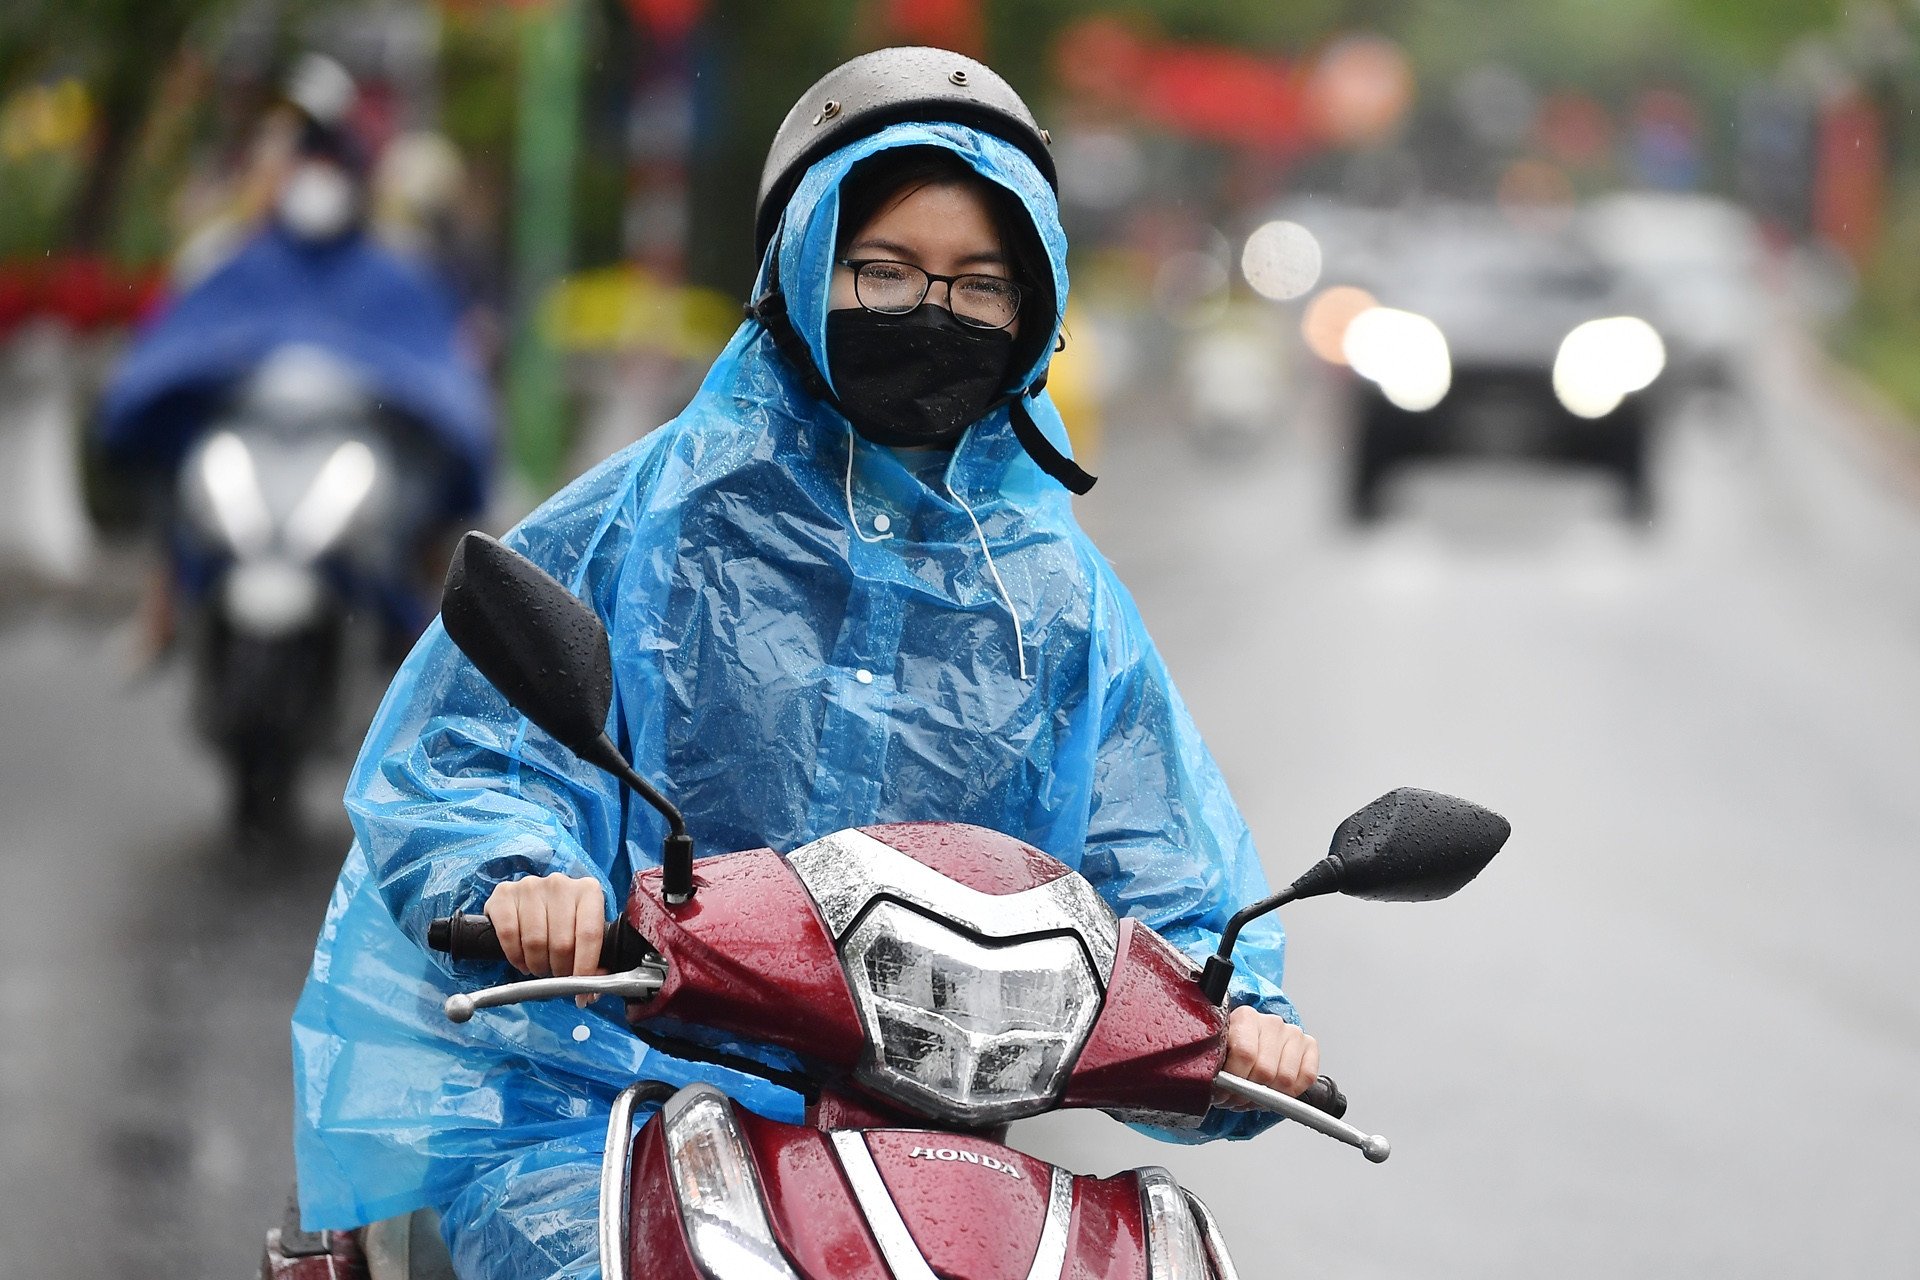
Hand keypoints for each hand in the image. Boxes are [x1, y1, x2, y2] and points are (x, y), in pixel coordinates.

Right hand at [483, 874, 606, 981]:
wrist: (529, 899)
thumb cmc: (561, 918)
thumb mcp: (582, 930)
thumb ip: (593, 955)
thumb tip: (595, 986)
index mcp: (587, 890)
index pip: (589, 935)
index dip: (585, 970)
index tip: (582, 993)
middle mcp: (560, 884)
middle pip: (561, 943)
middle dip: (560, 971)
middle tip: (557, 977)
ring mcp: (530, 886)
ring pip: (534, 942)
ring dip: (537, 965)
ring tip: (540, 967)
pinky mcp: (504, 894)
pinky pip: (508, 935)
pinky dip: (515, 956)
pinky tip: (522, 960)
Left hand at [1213, 1006, 1318, 1109]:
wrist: (1248, 1045)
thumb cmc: (1232, 1052)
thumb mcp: (1217, 1057)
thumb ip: (1216, 1069)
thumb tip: (1219, 1090)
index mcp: (1245, 1017)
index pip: (1245, 1054)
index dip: (1234, 1081)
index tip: (1225, 1093)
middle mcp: (1272, 1022)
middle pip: (1266, 1070)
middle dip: (1251, 1092)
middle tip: (1239, 1097)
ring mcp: (1293, 1032)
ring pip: (1286, 1078)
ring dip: (1270, 1095)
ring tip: (1256, 1093)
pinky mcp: (1309, 1045)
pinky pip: (1307, 1077)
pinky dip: (1292, 1091)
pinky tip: (1276, 1089)